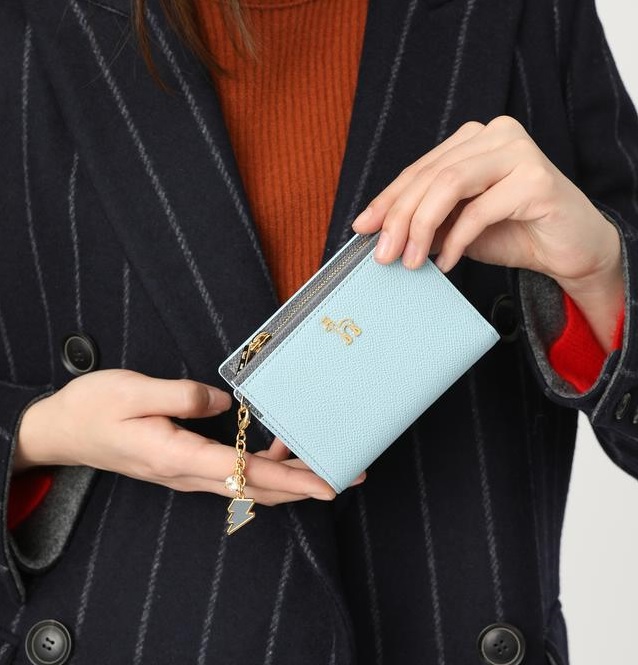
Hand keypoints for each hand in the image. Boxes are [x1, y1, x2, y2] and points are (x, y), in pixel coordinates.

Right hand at [14, 369, 359, 505]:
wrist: (64, 430)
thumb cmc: (94, 408)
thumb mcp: (133, 391)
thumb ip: (181, 396)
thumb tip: (225, 402)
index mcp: (177, 456)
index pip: (245, 473)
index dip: (289, 480)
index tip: (326, 485)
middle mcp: (187, 473)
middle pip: (256, 488)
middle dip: (302, 485)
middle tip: (344, 477)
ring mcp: (186, 473)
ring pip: (247, 485)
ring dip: (286, 479)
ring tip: (320, 464)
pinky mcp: (186, 465)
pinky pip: (233, 475)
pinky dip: (261, 468)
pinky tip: (276, 451)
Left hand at [351, 116, 624, 349]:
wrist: (569, 249)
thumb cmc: (512, 232)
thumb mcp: (456, 225)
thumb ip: (425, 220)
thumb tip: (379, 232)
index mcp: (472, 139)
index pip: (418, 169)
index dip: (386, 200)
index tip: (362, 228)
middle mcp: (495, 135)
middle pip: (429, 176)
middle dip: (398, 218)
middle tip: (383, 254)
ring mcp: (518, 152)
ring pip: (448, 184)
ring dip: (421, 227)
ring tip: (411, 261)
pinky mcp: (536, 178)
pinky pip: (479, 210)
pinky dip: (456, 240)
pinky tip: (448, 262)